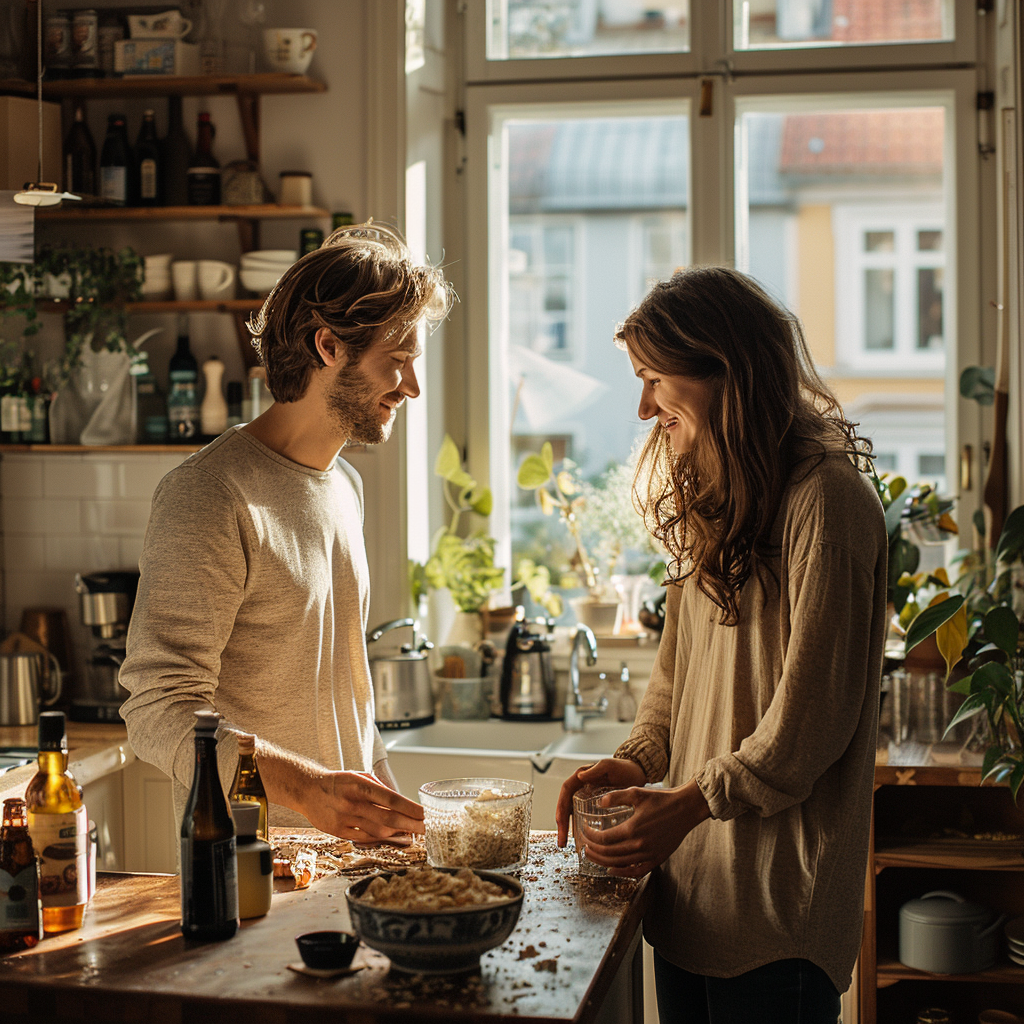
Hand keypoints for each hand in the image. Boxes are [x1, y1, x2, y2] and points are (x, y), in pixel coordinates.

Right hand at [308, 769, 424, 841]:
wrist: (307, 789)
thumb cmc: (337, 782)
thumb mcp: (359, 776)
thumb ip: (379, 788)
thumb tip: (401, 801)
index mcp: (361, 786)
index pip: (392, 799)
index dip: (412, 809)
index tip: (427, 814)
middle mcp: (353, 803)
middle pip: (389, 818)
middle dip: (412, 825)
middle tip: (428, 828)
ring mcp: (345, 819)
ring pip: (378, 831)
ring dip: (398, 832)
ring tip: (413, 831)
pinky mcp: (338, 831)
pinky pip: (365, 838)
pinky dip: (380, 837)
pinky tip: (391, 835)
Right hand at [555, 758, 646, 846]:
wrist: (639, 774)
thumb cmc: (625, 768)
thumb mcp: (610, 766)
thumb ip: (596, 770)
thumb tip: (579, 776)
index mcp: (582, 777)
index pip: (566, 791)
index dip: (561, 806)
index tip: (560, 822)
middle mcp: (581, 788)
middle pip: (566, 805)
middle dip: (562, 824)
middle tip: (562, 842)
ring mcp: (588, 797)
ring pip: (572, 813)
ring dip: (568, 828)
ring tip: (565, 844)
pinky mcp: (595, 806)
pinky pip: (583, 817)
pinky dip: (579, 828)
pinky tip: (581, 841)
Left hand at [578, 780, 710, 878]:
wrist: (686, 808)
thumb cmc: (661, 799)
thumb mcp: (636, 793)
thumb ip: (616, 797)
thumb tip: (598, 803)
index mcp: (632, 828)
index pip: (603, 839)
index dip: (590, 837)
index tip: (583, 831)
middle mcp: (639, 845)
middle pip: (609, 854)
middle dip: (593, 851)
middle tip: (583, 845)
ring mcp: (649, 854)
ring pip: (620, 864)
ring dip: (603, 861)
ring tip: (592, 855)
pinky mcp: (657, 859)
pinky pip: (637, 871)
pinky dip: (622, 873)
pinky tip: (612, 869)